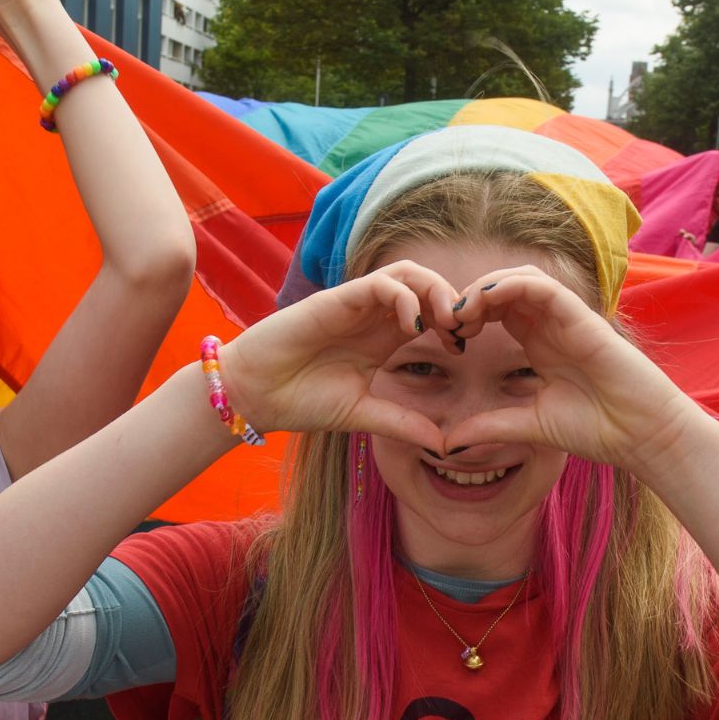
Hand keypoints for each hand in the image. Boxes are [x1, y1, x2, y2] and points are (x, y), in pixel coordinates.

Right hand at [218, 261, 456, 452]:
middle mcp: (373, 316)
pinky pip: (379, 283)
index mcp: (383, 338)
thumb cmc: (301, 401)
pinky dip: (404, 297)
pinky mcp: (336, 300)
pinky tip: (411, 327)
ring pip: (406, 274)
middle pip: (425, 285)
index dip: (454, 323)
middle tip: (463, 331)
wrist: (255, 396)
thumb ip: (402, 423)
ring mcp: (355, 305)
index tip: (464, 348)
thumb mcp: (363, 414)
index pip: (430, 313)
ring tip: (445, 322)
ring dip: (434, 290)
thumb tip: (445, 445)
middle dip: (452, 300)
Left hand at [431, 267, 700, 472]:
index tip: (445, 337)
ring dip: (486, 286)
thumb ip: (490, 426)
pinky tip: (487, 300)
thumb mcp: (529, 427)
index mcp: (539, 344)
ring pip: (520, 278)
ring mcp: (567, 318)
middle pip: (504, 288)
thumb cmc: (598, 429)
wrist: (642, 435)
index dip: (466, 315)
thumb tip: (447, 443)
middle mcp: (551, 325)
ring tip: (463, 310)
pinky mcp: (582, 317)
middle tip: (447, 321)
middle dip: (470, 297)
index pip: (497, 311)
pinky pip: (543, 285)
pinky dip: (512, 284)